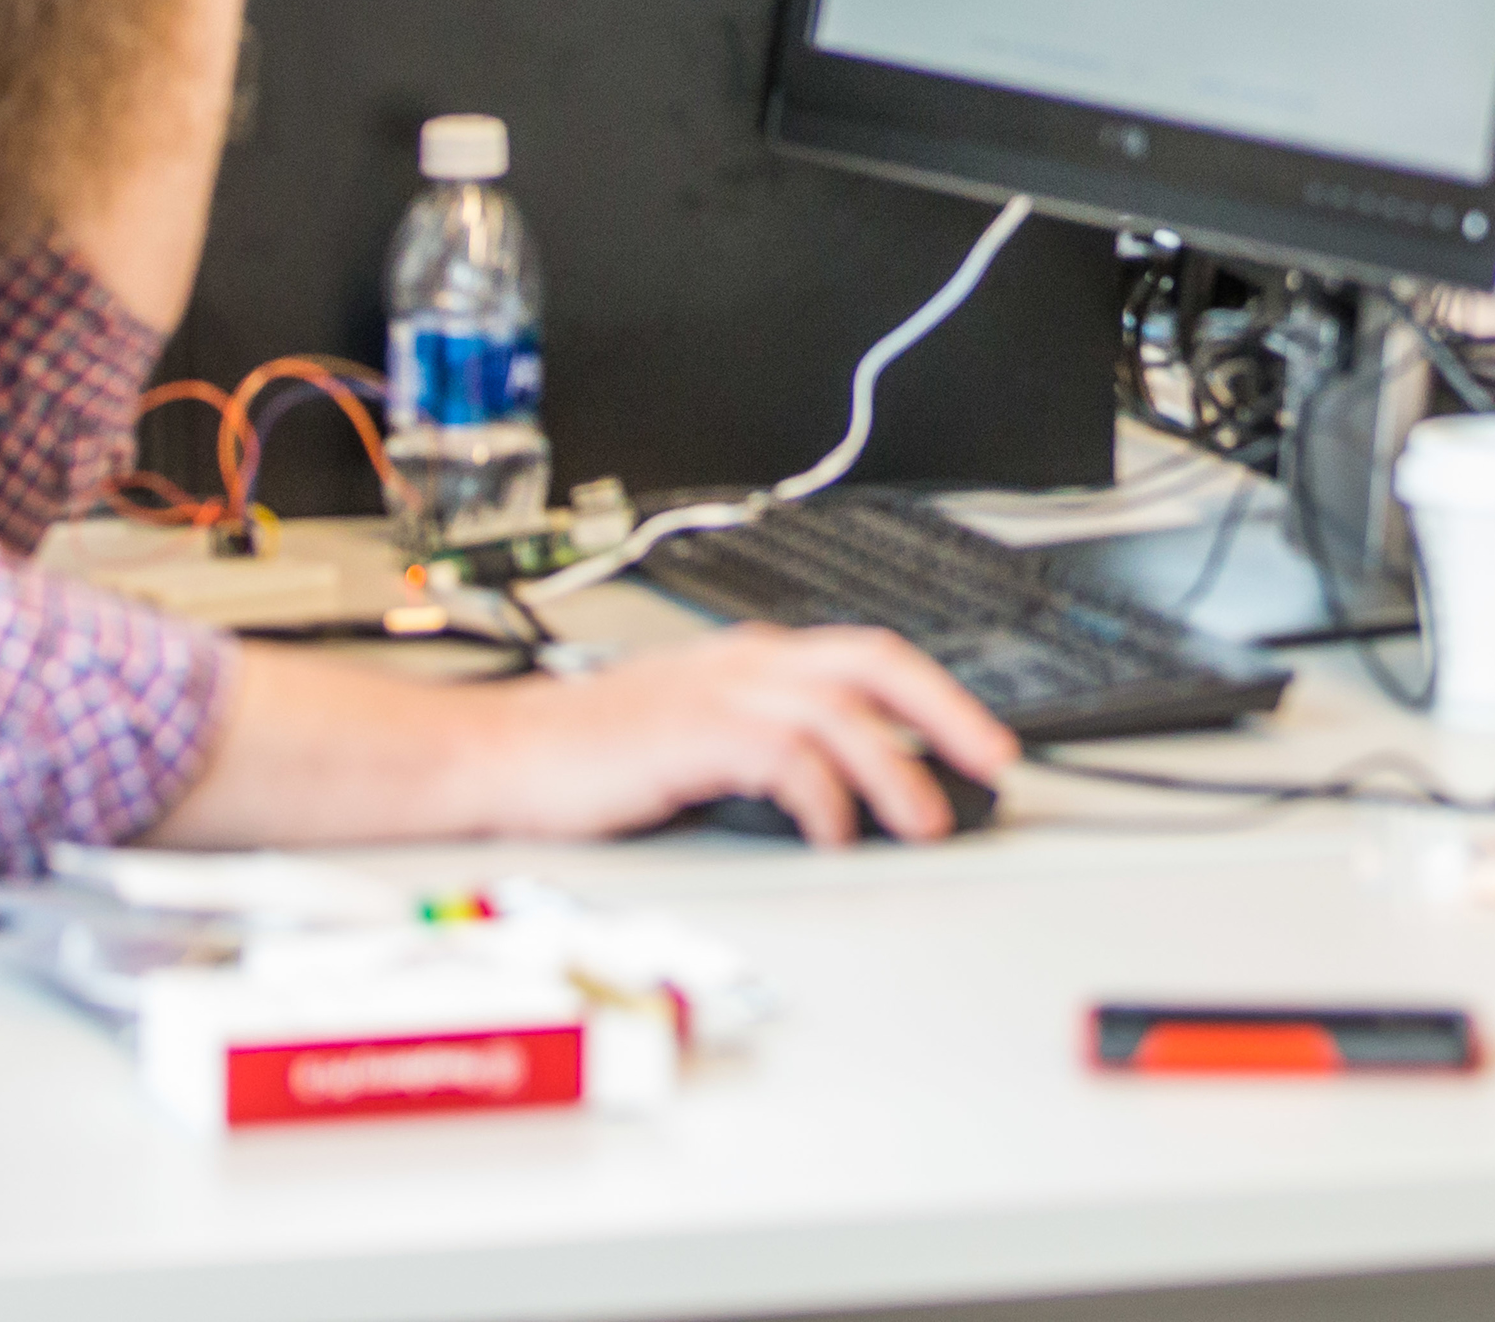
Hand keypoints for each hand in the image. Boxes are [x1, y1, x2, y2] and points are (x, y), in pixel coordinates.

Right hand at [457, 625, 1016, 846]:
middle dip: (946, 712)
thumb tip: (854, 793)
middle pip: (875, 663)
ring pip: (840, 712)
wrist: (500, 755)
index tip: (983, 741)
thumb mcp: (699, 737)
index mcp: (752, 659)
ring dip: (895, 769)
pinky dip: (822, 799)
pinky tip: (832, 836)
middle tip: (993, 764)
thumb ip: (771, 747)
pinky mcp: (690, 737)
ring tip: (923, 822)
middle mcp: (745, 664)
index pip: (870, 657)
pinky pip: (784, 759)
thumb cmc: (591, 756)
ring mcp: (717, 694)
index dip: (938, 694)